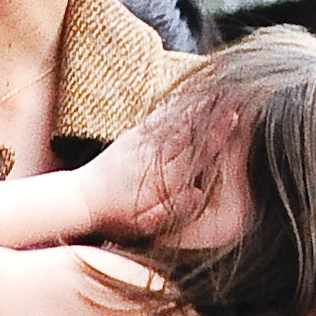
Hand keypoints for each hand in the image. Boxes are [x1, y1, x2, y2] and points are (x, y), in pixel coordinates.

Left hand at [76, 98, 239, 247]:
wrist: (81, 199)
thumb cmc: (115, 217)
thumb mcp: (145, 225)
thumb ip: (173, 210)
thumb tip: (199, 193)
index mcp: (163, 178)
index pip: (197, 153)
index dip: (216, 135)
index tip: (233, 117)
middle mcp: (155, 156)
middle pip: (190, 131)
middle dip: (212, 113)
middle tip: (233, 94)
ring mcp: (142, 143)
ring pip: (175, 121)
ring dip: (196, 106)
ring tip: (217, 90)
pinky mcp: (131, 137)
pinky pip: (156, 119)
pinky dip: (172, 107)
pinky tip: (185, 98)